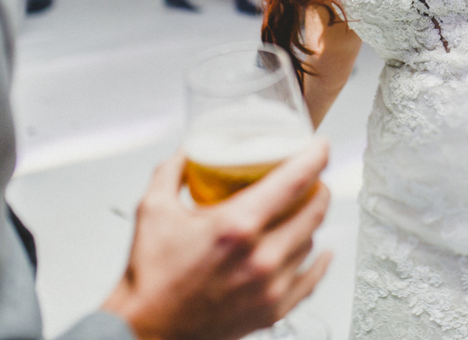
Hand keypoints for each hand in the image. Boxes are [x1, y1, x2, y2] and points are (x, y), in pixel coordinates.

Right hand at [104, 140, 332, 339]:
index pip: (295, 180)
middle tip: (310, 176)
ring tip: (299, 209)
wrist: (147, 330)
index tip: (319, 145)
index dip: (316, 156)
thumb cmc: (150, 278)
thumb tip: (189, 149)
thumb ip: (172, 170)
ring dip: (310, 220)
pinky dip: (319, 260)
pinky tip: (321, 250)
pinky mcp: (273, 310)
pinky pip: (312, 278)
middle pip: (314, 209)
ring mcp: (271, 286)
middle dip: (317, 186)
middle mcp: (261, 257)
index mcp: (236, 226)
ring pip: (312, 240)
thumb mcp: (152, 210)